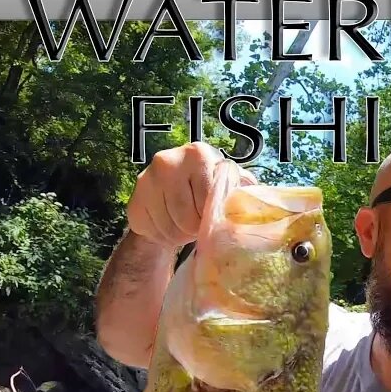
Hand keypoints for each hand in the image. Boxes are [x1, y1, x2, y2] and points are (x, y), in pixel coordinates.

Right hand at [126, 142, 257, 248]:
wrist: (172, 189)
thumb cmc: (206, 186)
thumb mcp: (228, 182)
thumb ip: (241, 187)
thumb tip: (257, 203)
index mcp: (198, 154)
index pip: (208, 200)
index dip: (212, 216)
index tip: (212, 214)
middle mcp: (168, 160)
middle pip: (187, 217)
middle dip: (196, 228)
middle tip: (198, 225)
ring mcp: (146, 180)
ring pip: (169, 228)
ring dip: (180, 235)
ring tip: (185, 226)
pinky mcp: (134, 200)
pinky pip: (152, 231)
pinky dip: (163, 237)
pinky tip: (168, 226)